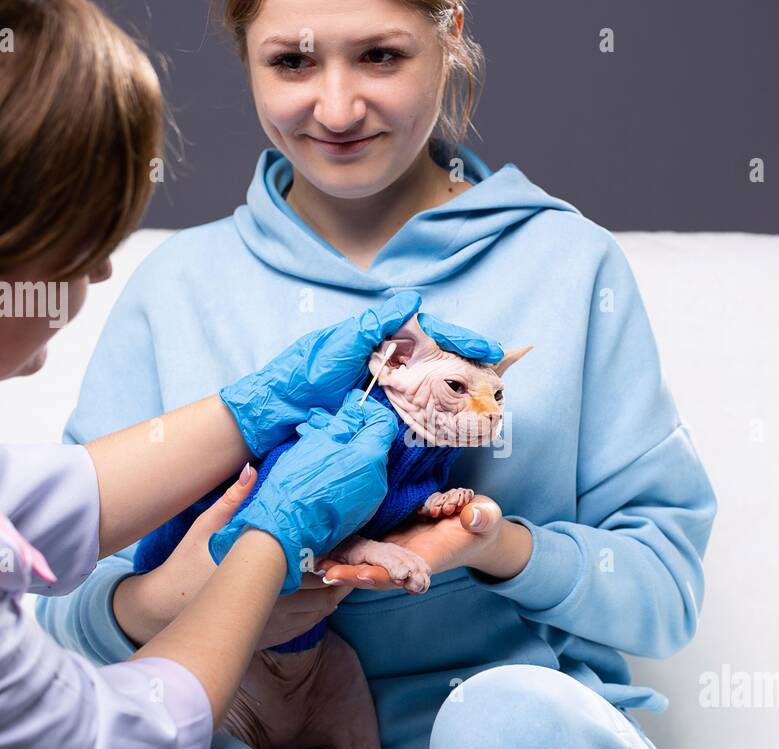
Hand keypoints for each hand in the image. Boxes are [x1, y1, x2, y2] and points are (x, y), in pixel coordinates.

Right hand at [112, 466, 351, 645]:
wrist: (164, 609)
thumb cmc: (185, 564)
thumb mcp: (206, 528)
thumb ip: (233, 500)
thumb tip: (252, 468)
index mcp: (260, 570)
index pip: (312, 560)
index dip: (334, 549)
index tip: (347, 536)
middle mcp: (271, 601)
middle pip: (324, 585)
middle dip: (342, 569)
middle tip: (356, 552)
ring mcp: (273, 622)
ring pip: (322, 607)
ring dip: (336, 589)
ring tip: (345, 569)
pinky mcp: (270, 635)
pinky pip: (309, 624)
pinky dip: (322, 608)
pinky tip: (326, 592)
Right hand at [210, 389, 396, 593]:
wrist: (285, 530)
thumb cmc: (297, 483)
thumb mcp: (318, 442)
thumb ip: (343, 423)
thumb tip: (357, 407)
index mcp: (371, 458)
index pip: (383, 422)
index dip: (366, 410)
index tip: (348, 407)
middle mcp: (378, 480)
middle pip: (373, 444)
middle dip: (352, 431)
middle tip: (324, 426)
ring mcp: (370, 500)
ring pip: (364, 464)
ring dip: (345, 451)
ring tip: (316, 448)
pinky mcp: (358, 512)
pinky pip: (357, 483)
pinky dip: (343, 472)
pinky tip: (319, 471)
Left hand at [218, 292, 504, 457]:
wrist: (277, 412)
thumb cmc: (306, 372)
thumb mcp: (342, 341)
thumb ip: (377, 322)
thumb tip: (413, 300)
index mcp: (383, 339)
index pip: (433, 334)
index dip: (463, 339)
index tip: (490, 349)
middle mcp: (390, 363)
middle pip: (441, 360)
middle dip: (472, 365)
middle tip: (500, 375)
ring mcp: (388, 391)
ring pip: (433, 387)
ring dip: (462, 391)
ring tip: (491, 396)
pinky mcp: (381, 417)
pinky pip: (416, 413)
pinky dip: (439, 415)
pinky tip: (459, 419)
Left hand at [316, 495, 509, 589]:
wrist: (472, 523)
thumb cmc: (480, 522)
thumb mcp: (485, 517)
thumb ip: (481, 518)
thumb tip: (472, 516)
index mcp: (424, 559)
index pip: (397, 573)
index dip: (379, 576)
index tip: (361, 577)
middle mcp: (403, 557)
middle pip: (370, 570)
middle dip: (347, 572)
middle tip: (322, 569)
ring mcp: (392, 546)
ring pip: (361, 557)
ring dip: (337, 560)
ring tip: (310, 556)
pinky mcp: (386, 532)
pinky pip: (360, 541)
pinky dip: (340, 542)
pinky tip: (318, 536)